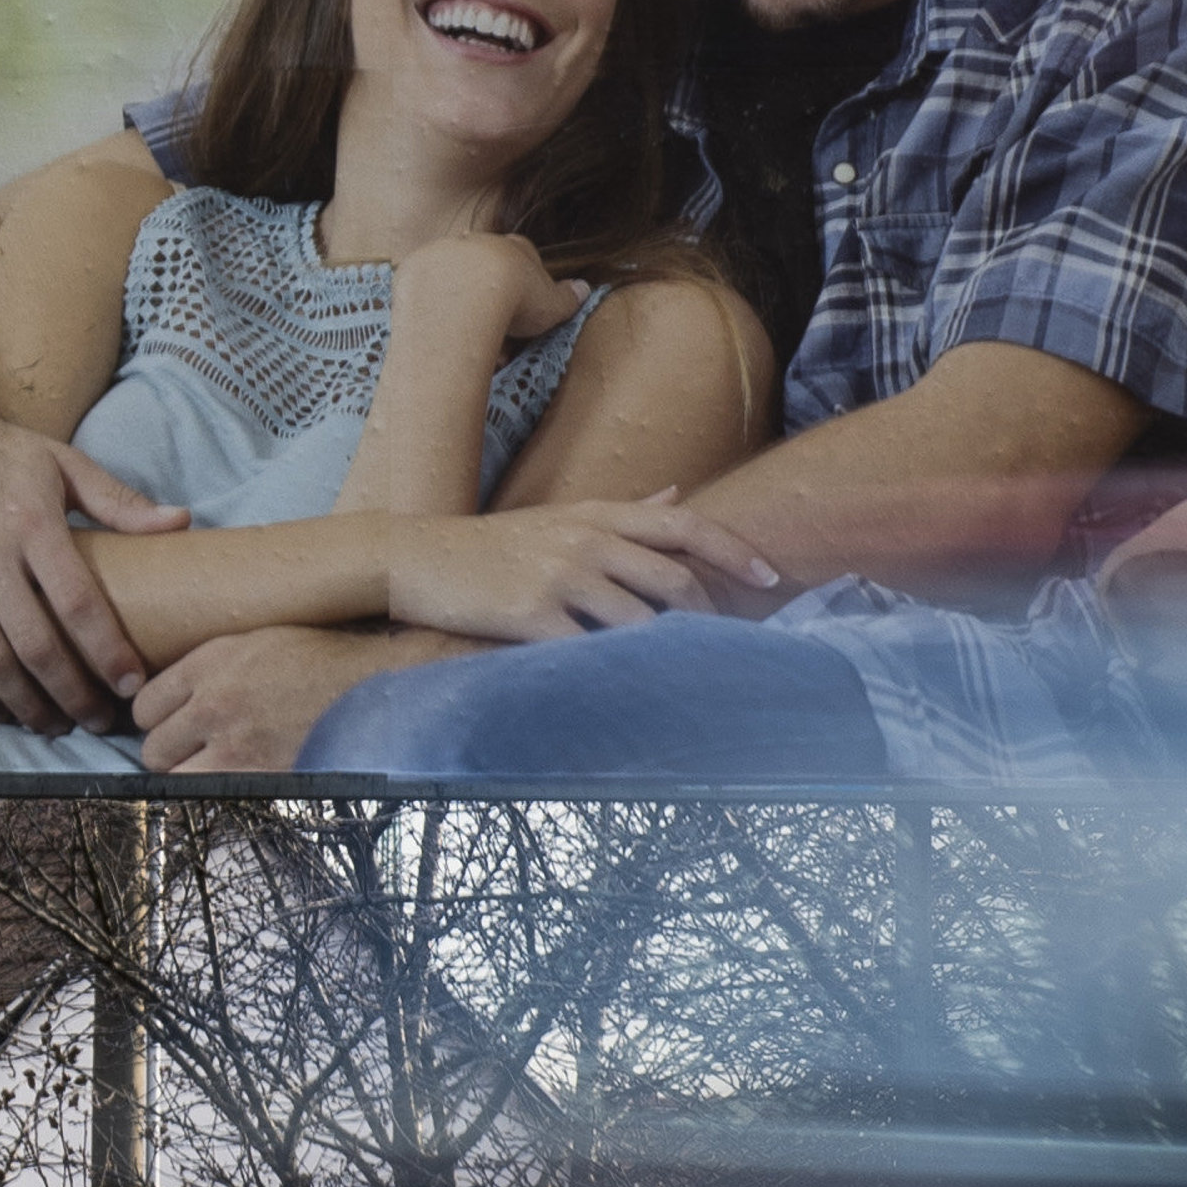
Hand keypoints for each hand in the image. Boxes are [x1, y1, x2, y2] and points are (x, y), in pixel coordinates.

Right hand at [0, 410, 180, 730]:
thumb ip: (119, 500)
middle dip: (73, 695)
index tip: (130, 685)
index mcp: (31, 521)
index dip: (108, 653)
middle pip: (36, 647)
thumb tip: (181, 522)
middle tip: (96, 721)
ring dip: (26, 706)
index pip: (78, 604)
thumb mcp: (62, 464)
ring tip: (52, 723)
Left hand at [132, 624, 448, 773]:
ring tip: (211, 767)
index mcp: (212, 662)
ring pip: (173, 776)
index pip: (144, 703)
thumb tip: (176, 689)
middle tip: (191, 749)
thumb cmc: (324, 661)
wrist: (376, 687)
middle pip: (152, 746)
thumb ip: (211, 664)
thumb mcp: (259, 641)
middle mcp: (214, 701)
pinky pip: (208, 795)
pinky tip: (233, 781)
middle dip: (168, 751)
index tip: (170, 723)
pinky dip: (214, 793)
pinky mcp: (257, 776)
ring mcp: (234, 744)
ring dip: (187, 775)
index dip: (156, 718)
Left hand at [380, 230, 561, 354]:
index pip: (521, 256)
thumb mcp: (552, 304)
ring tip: (462, 331)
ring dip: (455, 296)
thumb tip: (584, 289)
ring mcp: (444, 252)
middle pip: (483, 263)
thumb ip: (568, 297)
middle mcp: (478, 243)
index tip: (520, 306)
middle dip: (486, 289)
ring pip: (451, 273)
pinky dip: (428, 302)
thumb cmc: (516, 300)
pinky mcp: (415, 268)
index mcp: (512, 247)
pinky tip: (433, 325)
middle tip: (490, 324)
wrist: (465, 297)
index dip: (521, 282)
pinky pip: (422, 285)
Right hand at [390, 489, 784, 644]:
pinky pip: (587, 649)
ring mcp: (558, 576)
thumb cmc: (489, 543)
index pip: (683, 525)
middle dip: (708, 616)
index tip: (771, 578)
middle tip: (724, 647)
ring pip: (639, 618)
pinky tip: (627, 689)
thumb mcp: (558, 516)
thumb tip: (677, 496)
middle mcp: (584, 540)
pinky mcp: (529, 615)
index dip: (734, 550)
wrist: (414, 557)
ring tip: (683, 677)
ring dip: (666, 651)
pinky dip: (614, 671)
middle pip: (673, 576)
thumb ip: (622, 511)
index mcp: (595, 515)